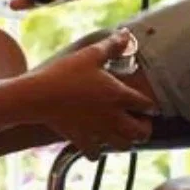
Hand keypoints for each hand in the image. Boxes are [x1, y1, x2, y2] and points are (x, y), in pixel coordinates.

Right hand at [26, 29, 156, 158]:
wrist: (39, 96)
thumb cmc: (66, 73)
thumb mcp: (90, 55)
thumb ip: (111, 46)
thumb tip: (126, 35)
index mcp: (119, 95)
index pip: (147, 105)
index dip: (150, 105)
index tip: (147, 104)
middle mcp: (113, 117)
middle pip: (141, 132)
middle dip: (145, 128)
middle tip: (139, 121)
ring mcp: (98, 131)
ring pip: (123, 146)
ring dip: (126, 140)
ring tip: (120, 131)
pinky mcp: (82, 140)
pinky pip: (96, 154)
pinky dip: (98, 150)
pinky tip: (95, 140)